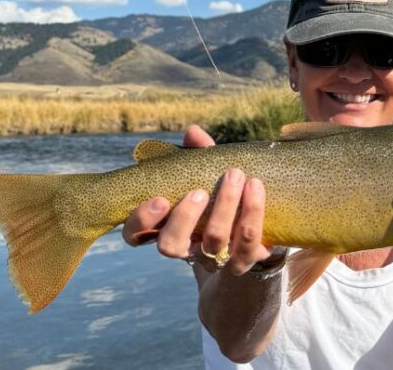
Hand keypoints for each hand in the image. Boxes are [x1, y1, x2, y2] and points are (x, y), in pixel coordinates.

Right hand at [121, 124, 275, 275]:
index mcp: (165, 228)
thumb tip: (193, 132)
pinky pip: (248, 245)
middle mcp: (185, 249)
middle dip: (184, 217)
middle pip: (170, 245)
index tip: (160, 199)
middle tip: (200, 191)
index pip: (135, 234)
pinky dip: (253, 214)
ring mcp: (213, 260)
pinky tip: (256, 189)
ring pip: (214, 242)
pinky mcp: (243, 261)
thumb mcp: (206, 179)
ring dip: (225, 207)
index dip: (141, 220)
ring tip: (236, 176)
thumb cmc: (219, 202)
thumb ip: (198, 157)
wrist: (253, 237)